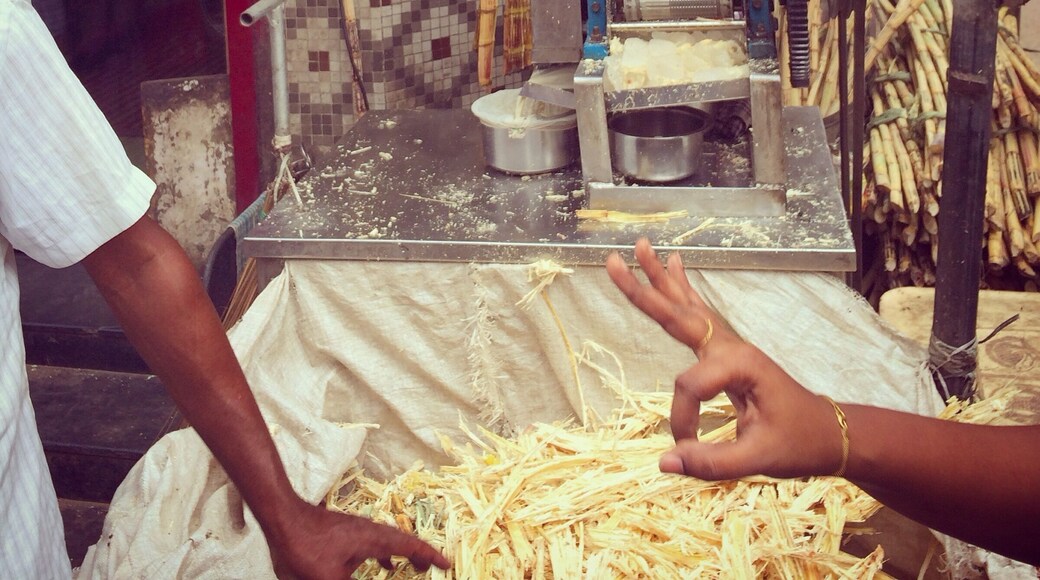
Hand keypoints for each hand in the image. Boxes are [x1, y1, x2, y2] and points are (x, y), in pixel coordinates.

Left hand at [265, 500, 449, 578]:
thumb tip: (371, 579)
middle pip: (402, 541)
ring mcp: (356, 530)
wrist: (280, 519)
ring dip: (400, 554)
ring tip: (408, 567)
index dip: (430, 556)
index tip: (446, 565)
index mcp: (373, 539)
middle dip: (418, 555)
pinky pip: (371, 543)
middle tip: (431, 568)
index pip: (409, 546)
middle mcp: (369, 531)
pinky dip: (381, 553)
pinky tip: (375, 564)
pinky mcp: (343, 532)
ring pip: (386, 541)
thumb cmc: (304, 547)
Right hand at [606, 239, 843, 479]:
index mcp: (740, 365)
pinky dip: (682, 291)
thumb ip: (711, 462)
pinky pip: (698, 315)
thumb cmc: (799, 444)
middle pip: (679, 313)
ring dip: (661, 278)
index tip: (687, 449)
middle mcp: (732, 346)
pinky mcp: (728, 351)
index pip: (689, 386)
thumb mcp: (758, 459)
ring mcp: (730, 345)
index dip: (681, 421)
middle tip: (613, 261)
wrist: (831, 435)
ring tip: (641, 247)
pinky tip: (675, 264)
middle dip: (645, 288)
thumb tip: (665, 462)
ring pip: (688, 307)